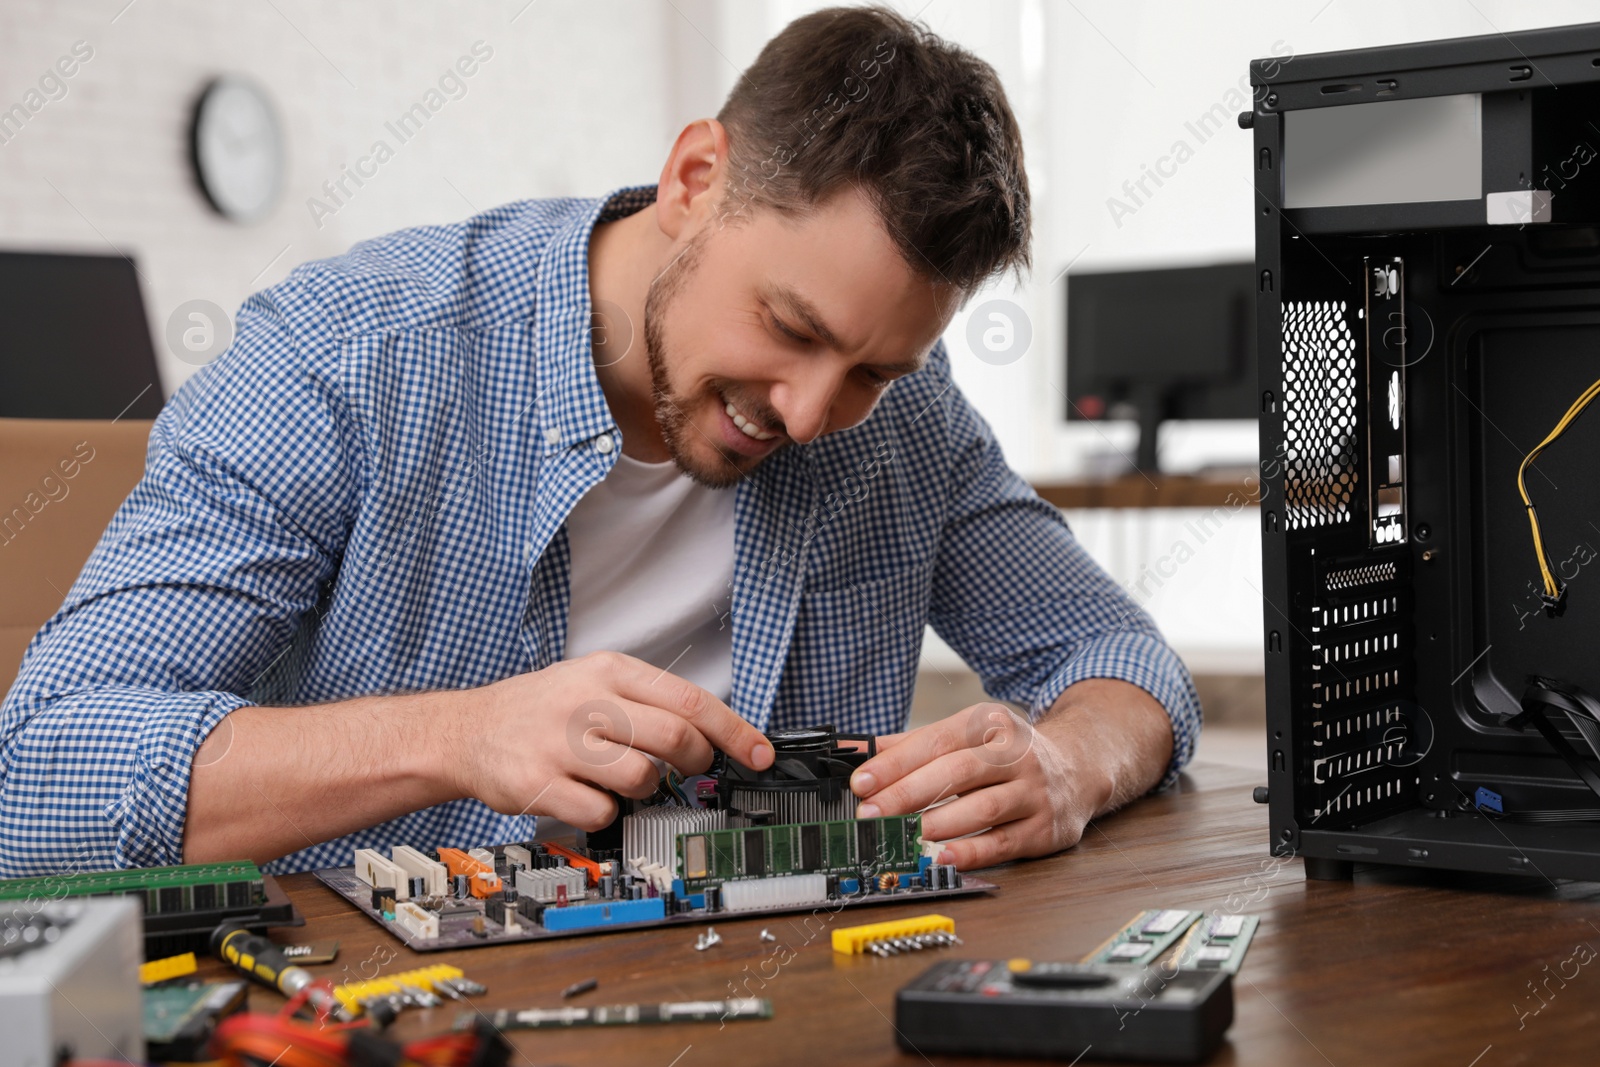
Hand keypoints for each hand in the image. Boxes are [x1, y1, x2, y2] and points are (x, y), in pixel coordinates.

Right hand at [454, 651, 773, 829]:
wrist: (467, 730)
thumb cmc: (542, 709)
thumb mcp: (593, 681)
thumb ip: (648, 701)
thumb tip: (713, 733)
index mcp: (608, 672)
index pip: (690, 700)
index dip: (734, 731)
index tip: (760, 754)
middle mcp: (586, 703)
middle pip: (675, 738)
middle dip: (696, 761)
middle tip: (688, 766)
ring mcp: (561, 744)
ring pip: (642, 778)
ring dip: (643, 787)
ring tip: (617, 775)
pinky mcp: (538, 784)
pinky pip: (602, 811)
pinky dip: (604, 811)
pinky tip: (585, 793)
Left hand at [849, 702, 1098, 869]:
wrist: (1079, 767)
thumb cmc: (1008, 754)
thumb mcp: (967, 735)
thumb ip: (913, 745)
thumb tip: (858, 751)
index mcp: (989, 723)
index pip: (936, 741)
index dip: (895, 763)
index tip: (862, 783)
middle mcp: (1015, 753)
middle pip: (956, 772)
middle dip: (908, 794)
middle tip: (872, 813)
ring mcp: (1033, 791)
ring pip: (982, 807)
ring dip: (938, 823)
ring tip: (903, 834)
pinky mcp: (1045, 828)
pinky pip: (1003, 842)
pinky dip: (971, 852)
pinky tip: (943, 857)